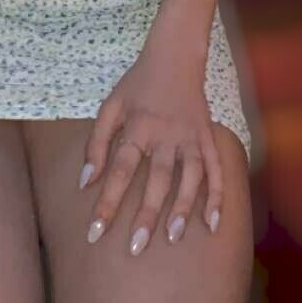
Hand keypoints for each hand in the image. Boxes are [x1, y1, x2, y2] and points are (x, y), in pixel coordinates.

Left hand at [78, 32, 222, 255]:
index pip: (119, 171)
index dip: (106, 202)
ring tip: (173, 237)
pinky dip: (217, 195)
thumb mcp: (110, 105)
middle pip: (156, 180)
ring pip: (189, 177)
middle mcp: (165, 134)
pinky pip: (216, 169)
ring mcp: (191, 136)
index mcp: (138, 127)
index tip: (95, 233)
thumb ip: (96, 143)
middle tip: (136, 248)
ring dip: (182, 207)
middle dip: (145, 215)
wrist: (175, 54)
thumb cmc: (137, 83)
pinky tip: (213, 222)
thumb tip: (85, 182)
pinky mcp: (208, 136)